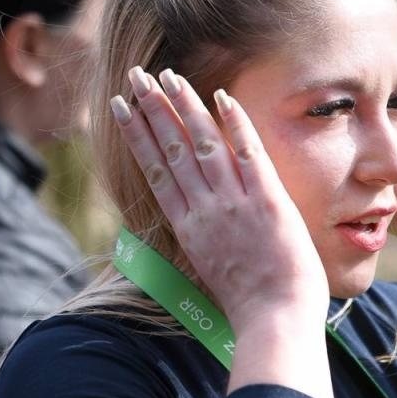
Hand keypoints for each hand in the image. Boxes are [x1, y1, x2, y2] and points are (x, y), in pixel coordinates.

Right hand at [113, 67, 326, 330]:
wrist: (273, 321)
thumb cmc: (248, 307)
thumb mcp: (209, 272)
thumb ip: (201, 242)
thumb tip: (194, 226)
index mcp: (187, 228)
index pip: (155, 170)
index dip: (137, 136)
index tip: (122, 109)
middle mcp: (203, 210)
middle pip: (171, 150)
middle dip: (151, 109)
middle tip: (134, 77)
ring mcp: (233, 203)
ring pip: (203, 145)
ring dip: (184, 107)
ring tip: (167, 76)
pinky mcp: (267, 201)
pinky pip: (248, 154)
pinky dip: (235, 124)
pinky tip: (222, 96)